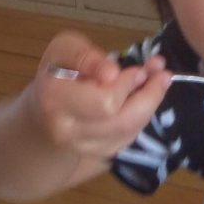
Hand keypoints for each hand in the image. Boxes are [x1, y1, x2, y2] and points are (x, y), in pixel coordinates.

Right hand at [31, 31, 170, 159]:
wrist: (44, 107)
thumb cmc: (57, 71)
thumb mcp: (65, 49)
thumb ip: (86, 56)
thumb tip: (112, 73)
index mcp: (55, 100)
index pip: (104, 102)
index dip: (127, 85)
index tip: (138, 69)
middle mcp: (66, 130)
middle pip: (122, 122)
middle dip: (148, 96)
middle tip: (160, 74)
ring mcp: (82, 147)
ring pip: (129, 131)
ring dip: (150, 105)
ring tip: (158, 82)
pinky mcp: (98, 154)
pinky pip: (129, 138)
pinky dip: (142, 116)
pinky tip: (143, 99)